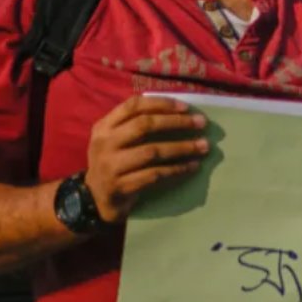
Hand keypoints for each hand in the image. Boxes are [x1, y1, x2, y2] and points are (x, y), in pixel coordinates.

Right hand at [84, 96, 209, 222]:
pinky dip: (177, 170)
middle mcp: (105, 143)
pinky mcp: (121, 186)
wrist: (98, 197)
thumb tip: (181, 112)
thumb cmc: (115, 162)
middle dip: (176, 122)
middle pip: (144, 125)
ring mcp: (111, 165)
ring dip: (182, 147)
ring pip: (152, 151)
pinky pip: (155, 175)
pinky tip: (193, 166)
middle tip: (201, 123)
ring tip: (204, 146)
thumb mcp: (116, 139)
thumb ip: (136, 124)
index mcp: (104, 126)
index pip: (133, 106)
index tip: (187, 107)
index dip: (161, 104)